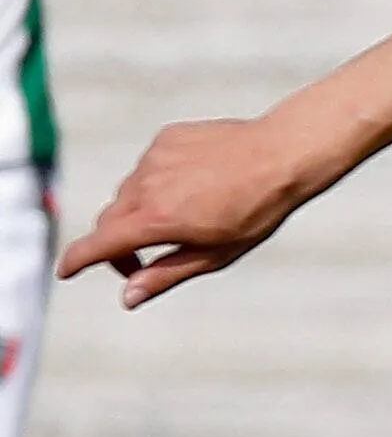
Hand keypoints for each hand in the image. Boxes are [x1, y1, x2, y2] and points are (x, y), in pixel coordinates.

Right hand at [56, 115, 329, 305]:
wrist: (281, 154)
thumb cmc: (255, 211)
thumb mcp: (215, 254)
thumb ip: (166, 274)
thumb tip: (128, 297)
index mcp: (156, 220)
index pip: (99, 244)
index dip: (77, 260)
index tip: (65, 271)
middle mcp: (146, 186)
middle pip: (110, 221)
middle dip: (117, 244)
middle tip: (141, 262)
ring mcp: (154, 159)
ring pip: (129, 193)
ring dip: (141, 211)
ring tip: (187, 216)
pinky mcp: (165, 139)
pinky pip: (150, 167)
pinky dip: (159, 182)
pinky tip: (196, 184)